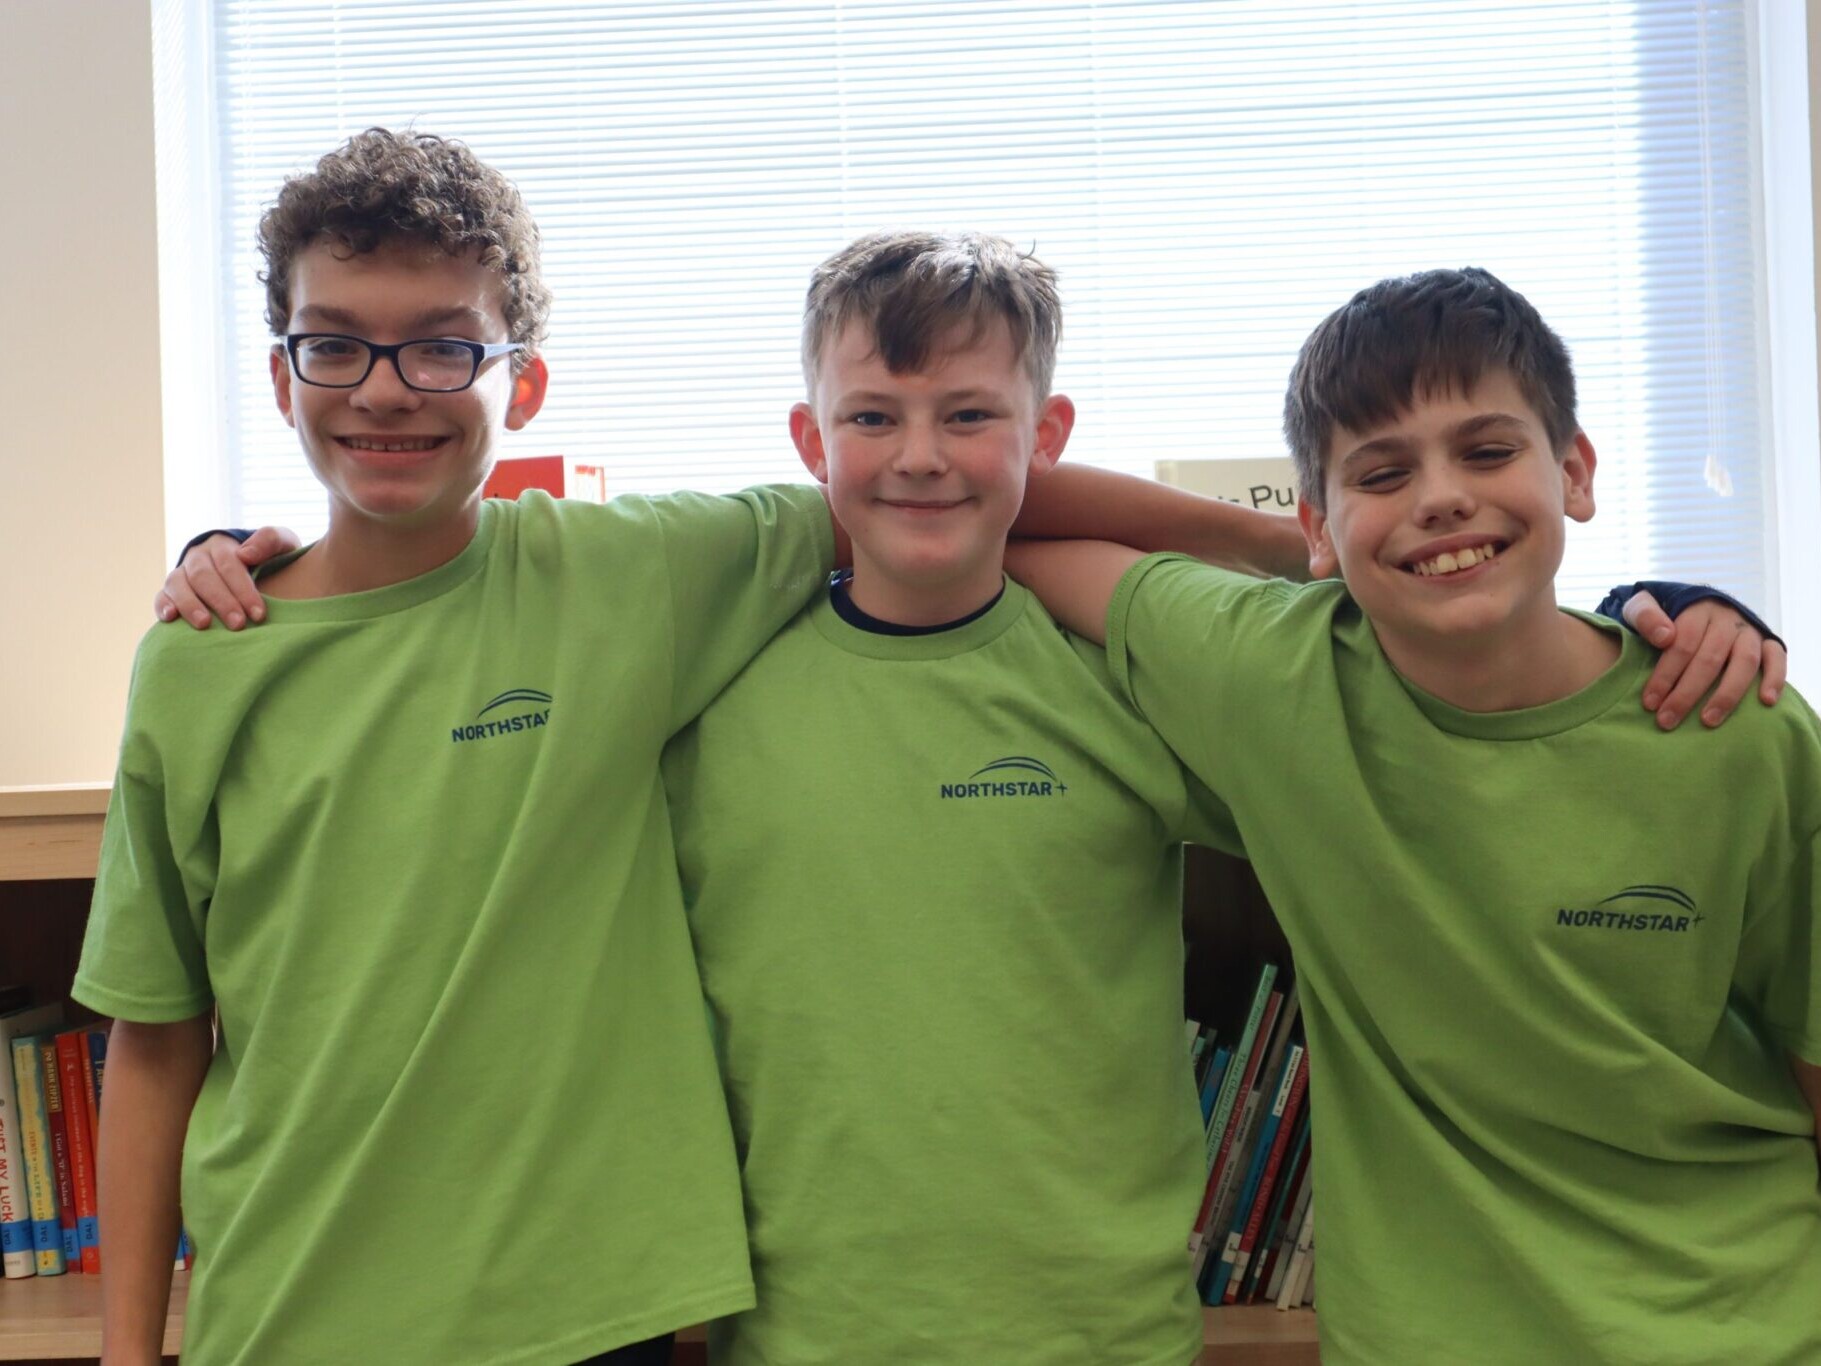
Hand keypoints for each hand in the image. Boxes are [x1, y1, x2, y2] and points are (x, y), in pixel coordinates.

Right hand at [154, 527, 298, 630]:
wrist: (252, 567)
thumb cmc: (270, 558)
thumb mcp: (281, 544)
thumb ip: (271, 540)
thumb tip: (246, 554)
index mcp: (222, 545)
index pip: (229, 564)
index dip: (243, 589)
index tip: (259, 613)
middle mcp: (198, 557)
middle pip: (204, 576)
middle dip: (221, 601)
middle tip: (238, 624)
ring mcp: (181, 573)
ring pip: (178, 584)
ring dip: (190, 604)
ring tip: (204, 624)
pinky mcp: (170, 591)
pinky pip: (161, 595)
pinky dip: (163, 605)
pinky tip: (170, 618)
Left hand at [1623, 591, 1786, 728]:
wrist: (1694, 603)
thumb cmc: (1662, 615)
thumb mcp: (1641, 606)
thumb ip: (1644, 616)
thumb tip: (1664, 637)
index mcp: (1696, 610)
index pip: (1682, 644)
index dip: (1665, 675)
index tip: (1649, 703)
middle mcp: (1727, 619)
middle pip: (1709, 658)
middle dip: (1687, 693)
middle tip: (1667, 720)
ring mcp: (1750, 631)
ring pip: (1745, 662)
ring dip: (1727, 694)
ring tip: (1708, 721)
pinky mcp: (1768, 641)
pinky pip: (1777, 658)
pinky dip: (1776, 678)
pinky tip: (1766, 702)